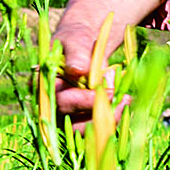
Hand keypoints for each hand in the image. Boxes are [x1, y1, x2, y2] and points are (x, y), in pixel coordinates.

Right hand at [50, 0, 167, 126]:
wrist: (85, 45)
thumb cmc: (76, 39)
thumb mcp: (75, 39)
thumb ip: (75, 53)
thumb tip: (77, 70)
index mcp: (45, 86)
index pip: (60, 102)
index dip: (82, 100)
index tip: (104, 92)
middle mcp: (53, 106)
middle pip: (72, 124)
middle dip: (99, 113)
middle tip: (120, 98)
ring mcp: (69, 115)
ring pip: (87, 130)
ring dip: (109, 117)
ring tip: (124, 98)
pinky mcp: (85, 118)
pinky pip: (99, 126)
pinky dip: (114, 115)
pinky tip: (125, 101)